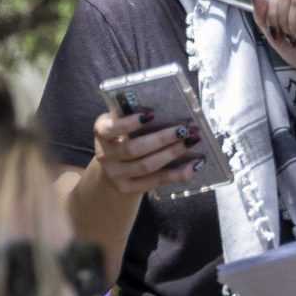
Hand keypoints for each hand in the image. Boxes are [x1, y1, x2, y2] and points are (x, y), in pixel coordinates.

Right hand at [89, 107, 207, 197]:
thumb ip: (134, 114)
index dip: (130, 123)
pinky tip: (193, 166)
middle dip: (162, 139)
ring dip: (172, 154)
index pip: (112, 128)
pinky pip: (156, 181)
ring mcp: (115, 174)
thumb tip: (169, 108)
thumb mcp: (121, 123)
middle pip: (134, 149)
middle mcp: (104, 154)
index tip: (151, 115)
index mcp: (101, 132)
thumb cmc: (124, 136)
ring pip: (146, 166)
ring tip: (191, 142)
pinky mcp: (128, 188)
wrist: (113, 166)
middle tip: (184, 130)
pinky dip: (177, 174)